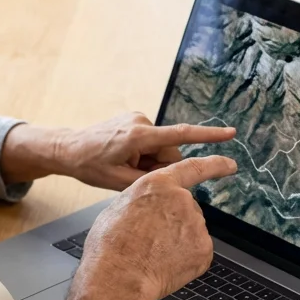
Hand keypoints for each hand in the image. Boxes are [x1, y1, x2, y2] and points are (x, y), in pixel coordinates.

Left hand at [1, 113, 236, 189]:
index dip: (209, 135)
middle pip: (169, 151)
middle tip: (132, 174)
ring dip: (149, 160)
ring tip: (123, 165)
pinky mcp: (135, 118)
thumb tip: (174, 177)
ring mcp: (137, 117)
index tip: (230, 134)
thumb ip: (151, 180)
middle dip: (159, 166)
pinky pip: (151, 141)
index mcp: (138, 136)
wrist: (69, 148)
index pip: (181, 135)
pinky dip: (143, 152)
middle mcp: (141, 122)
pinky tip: (123, 156)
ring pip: (160, 148)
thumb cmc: (90, 166)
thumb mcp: (119, 182)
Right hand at [79, 154, 237, 299]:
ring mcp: (196, 225)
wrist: (119, 278)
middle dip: (175, 221)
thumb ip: (144, 200)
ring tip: (153, 253)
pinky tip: (165, 264)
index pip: (194, 167)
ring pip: (192, 231)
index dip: (215, 164)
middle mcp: (182, 200)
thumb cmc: (112, 246)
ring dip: (179, 240)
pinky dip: (186, 258)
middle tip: (151, 239)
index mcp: (159, 184)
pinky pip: (198, 251)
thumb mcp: (119, 206)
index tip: (229, 164)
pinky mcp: (204, 250)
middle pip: (187, 207)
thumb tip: (148, 207)